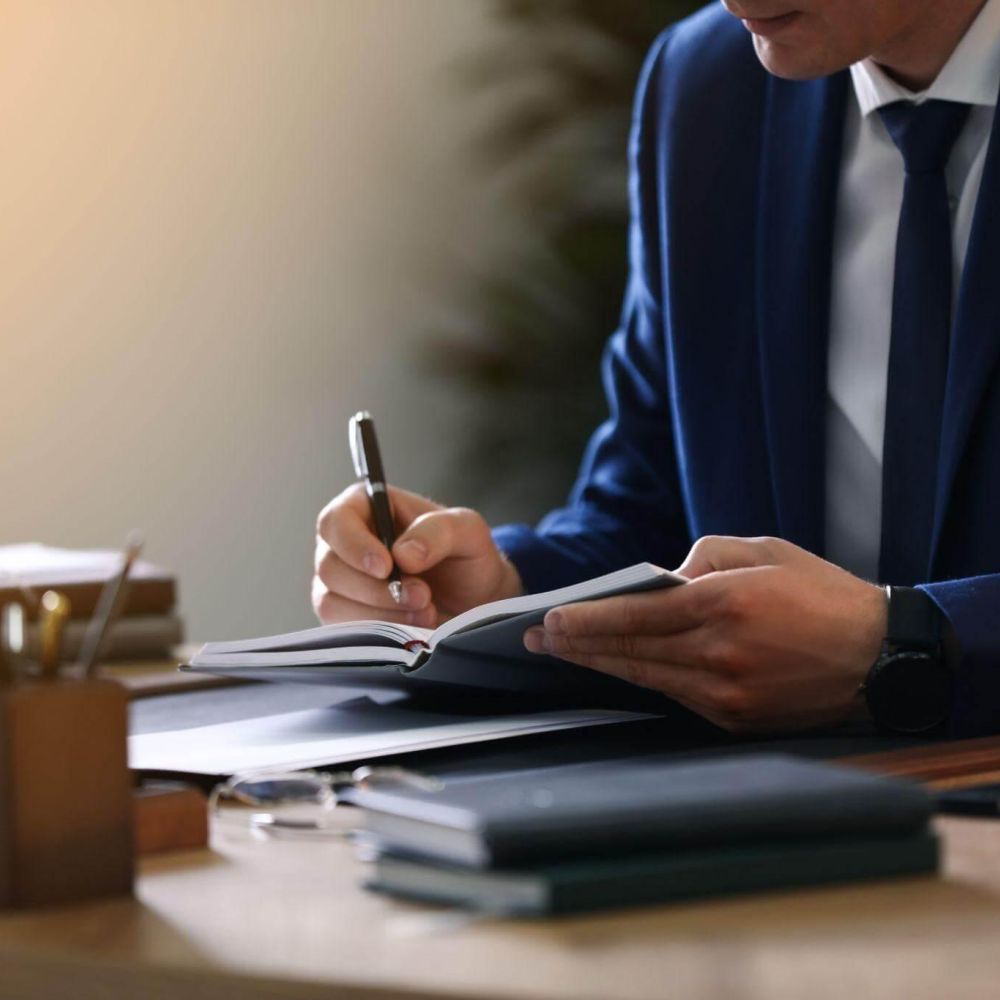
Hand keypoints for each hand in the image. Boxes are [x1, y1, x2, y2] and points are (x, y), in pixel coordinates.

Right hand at [313, 484, 521, 627]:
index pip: (335, 520)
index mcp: (366, 507)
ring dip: (380, 613)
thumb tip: (402, 553)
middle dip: (378, 589)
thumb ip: (438, 532)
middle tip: (423, 596)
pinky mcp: (344, 616)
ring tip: (425, 612)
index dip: (354, 546)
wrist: (473, 600)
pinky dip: (377, 633)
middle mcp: (344, 543)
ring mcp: (340, 582)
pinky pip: (341, 629)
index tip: (386, 567)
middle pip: (330, 567)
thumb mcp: (467, 531)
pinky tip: (409, 629)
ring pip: (331, 602)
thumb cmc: (465, 556)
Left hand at [524, 536, 887, 732]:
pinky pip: (674, 695)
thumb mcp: (765, 551)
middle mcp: (720, 652)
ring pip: (645, 677)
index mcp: (725, 604)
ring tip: (562, 653)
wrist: (882, 658)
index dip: (588, 619)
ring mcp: (726, 691)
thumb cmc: (821, 593)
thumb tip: (661, 582)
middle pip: (630, 650)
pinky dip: (641, 680)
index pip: (636, 614)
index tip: (550, 619)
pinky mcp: (734, 717)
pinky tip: (616, 669)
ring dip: (599, 665)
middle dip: (577, 644)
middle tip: (537, 638)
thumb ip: (704, 558)